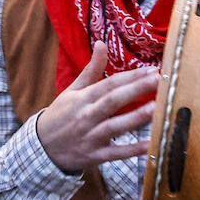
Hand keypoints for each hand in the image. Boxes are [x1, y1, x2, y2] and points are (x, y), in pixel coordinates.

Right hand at [35, 42, 159, 172]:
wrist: (41, 148)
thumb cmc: (61, 115)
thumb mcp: (73, 91)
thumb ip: (91, 69)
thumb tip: (102, 43)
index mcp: (83, 98)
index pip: (109, 84)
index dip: (131, 76)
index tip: (152, 70)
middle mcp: (87, 116)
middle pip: (113, 100)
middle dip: (136, 89)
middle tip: (158, 80)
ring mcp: (91, 137)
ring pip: (115, 126)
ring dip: (136, 117)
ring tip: (156, 108)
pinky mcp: (95, 156)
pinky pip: (116, 153)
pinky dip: (133, 150)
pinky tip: (150, 144)